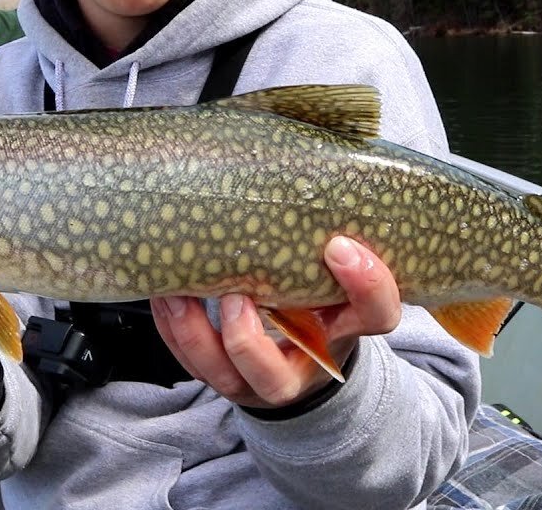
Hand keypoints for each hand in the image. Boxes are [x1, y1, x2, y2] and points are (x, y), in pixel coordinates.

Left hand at [150, 236, 400, 408]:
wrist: (301, 351)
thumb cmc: (318, 296)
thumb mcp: (334, 272)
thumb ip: (329, 237)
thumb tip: (307, 160)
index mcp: (345, 333)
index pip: (375, 316)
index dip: (365, 285)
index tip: (339, 245)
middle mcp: (302, 369)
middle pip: (276, 377)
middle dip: (246, 337)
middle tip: (235, 292)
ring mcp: (256, 381)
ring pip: (222, 374)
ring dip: (194, 331)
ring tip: (177, 289)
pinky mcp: (220, 378)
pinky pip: (191, 363)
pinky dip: (173, 329)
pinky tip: (166, 294)